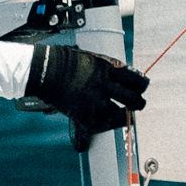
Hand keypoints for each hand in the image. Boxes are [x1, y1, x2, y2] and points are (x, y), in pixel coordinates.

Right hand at [24, 44, 148, 145]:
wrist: (44, 70)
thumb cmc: (64, 60)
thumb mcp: (92, 58)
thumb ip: (108, 68)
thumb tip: (122, 75)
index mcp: (109, 69)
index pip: (136, 80)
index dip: (141, 86)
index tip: (141, 88)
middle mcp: (105, 86)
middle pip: (133, 100)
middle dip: (138, 103)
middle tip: (137, 104)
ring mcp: (94, 102)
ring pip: (121, 116)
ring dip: (124, 117)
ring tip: (125, 116)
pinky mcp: (83, 115)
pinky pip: (101, 126)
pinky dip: (103, 127)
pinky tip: (106, 123)